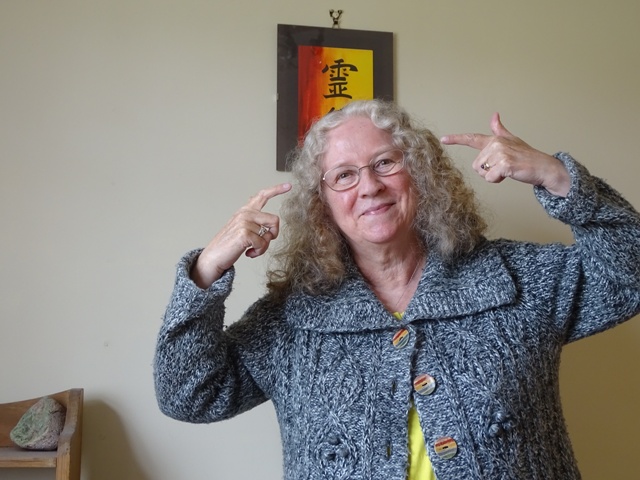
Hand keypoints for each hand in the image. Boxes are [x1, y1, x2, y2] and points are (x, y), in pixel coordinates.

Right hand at [191, 182, 291, 288]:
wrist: (213, 257)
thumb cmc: (229, 245)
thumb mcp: (242, 229)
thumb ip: (255, 223)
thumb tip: (270, 226)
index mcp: (245, 211)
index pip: (262, 196)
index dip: (277, 190)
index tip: (288, 186)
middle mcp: (245, 214)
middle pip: (275, 220)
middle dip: (273, 234)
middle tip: (263, 242)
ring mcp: (244, 222)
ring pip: (269, 235)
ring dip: (263, 247)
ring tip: (252, 249)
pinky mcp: (244, 233)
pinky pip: (263, 244)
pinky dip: (258, 252)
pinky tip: (248, 253)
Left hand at [440, 113, 570, 196]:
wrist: (543, 167)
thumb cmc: (527, 156)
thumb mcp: (512, 140)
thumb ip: (500, 130)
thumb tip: (494, 115)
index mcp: (495, 140)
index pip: (472, 138)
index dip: (456, 139)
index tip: (443, 139)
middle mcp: (495, 144)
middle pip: (476, 165)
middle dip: (487, 171)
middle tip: (504, 167)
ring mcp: (500, 153)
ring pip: (482, 173)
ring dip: (493, 176)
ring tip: (507, 170)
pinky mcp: (504, 164)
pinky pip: (490, 178)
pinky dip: (498, 180)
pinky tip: (509, 174)